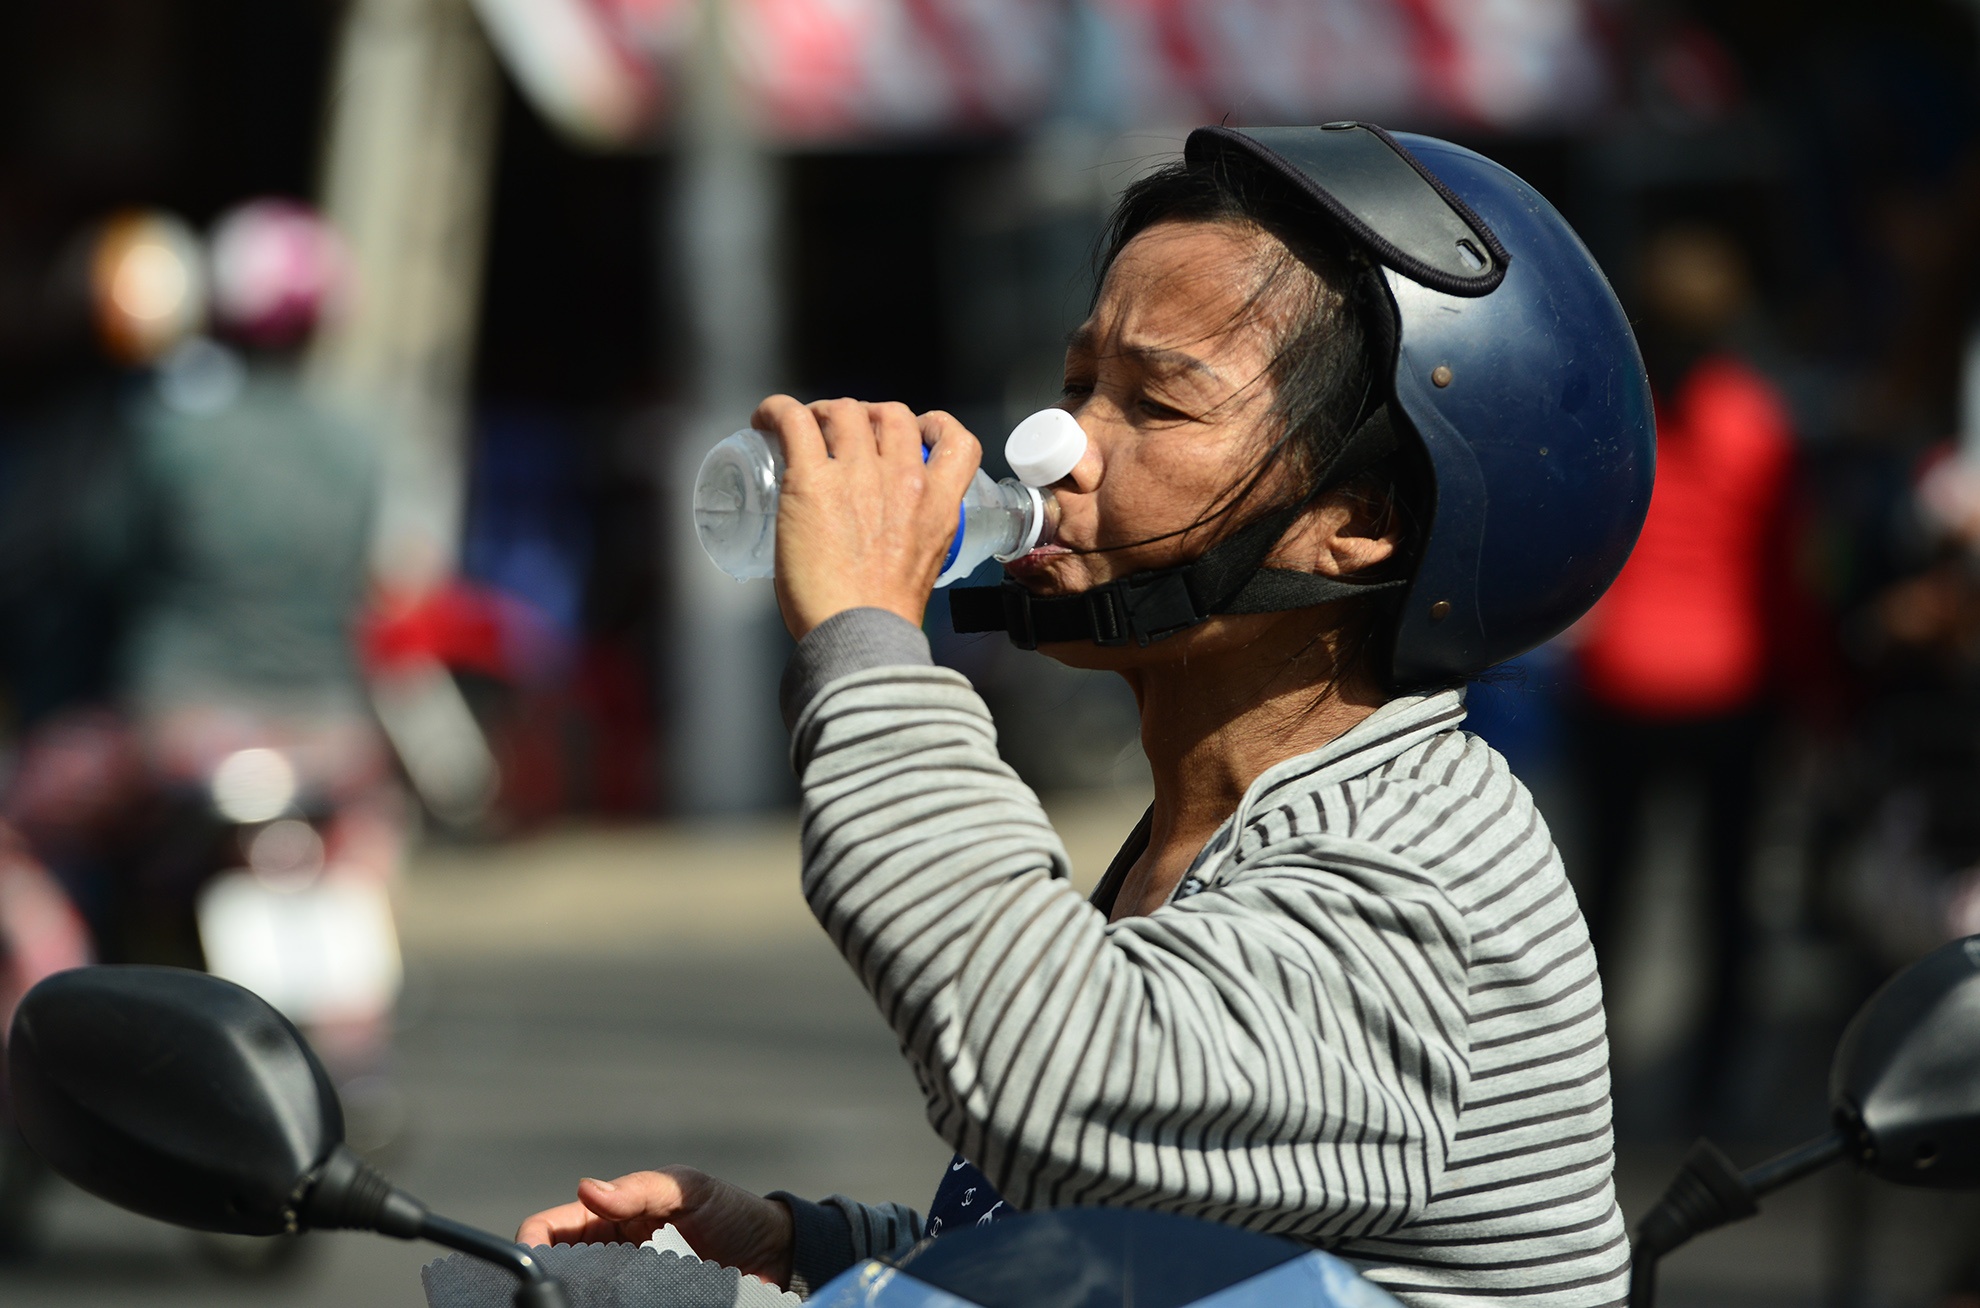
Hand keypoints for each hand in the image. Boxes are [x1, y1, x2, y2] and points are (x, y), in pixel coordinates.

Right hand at [516, 1167, 794, 1287]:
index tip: (537, 1269)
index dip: (532, 1247)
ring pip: (581, 1298)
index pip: (548, 1231)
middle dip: (554, 1284)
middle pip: (557, 1274)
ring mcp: (624, 1287)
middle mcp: (607, 1256)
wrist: (775, 1255)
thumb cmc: (731, 1212)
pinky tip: (615, 1307)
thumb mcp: (688, 1190)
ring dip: (580, 1299)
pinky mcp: (643, 1304)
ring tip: (594, 1301)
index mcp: (607, 1217)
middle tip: (566, 1295)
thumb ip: (641, 1190)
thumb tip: (587, 1189)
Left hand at [752, 395, 980, 639]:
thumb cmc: (881, 617)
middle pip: (891, 415)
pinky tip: (766, 419)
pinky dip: (777, 411)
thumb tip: (882, 541)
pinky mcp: (811, 481)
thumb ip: (914, 542)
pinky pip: (794, 422)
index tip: (918, 431)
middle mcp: (902, 479)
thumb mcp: (923, 568)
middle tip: (844, 434)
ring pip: (845, 411)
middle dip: (868, 416)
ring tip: (805, 429)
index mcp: (937, 504)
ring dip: (824, 413)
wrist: (859, 634)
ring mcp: (857, 476)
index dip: (935, 426)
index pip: (957, 441)